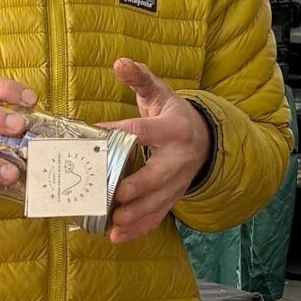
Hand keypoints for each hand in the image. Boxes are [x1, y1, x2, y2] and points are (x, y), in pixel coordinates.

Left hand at [97, 59, 210, 244]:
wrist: (205, 139)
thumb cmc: (173, 115)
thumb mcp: (159, 93)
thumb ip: (139, 79)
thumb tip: (120, 62)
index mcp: (173, 128)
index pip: (144, 131)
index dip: (120, 133)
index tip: (95, 136)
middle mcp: (179, 157)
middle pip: (159, 174)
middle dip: (140, 186)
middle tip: (118, 194)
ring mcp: (178, 181)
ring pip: (159, 201)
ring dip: (137, 214)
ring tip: (114, 223)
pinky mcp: (173, 197)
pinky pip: (158, 216)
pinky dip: (139, 229)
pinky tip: (117, 238)